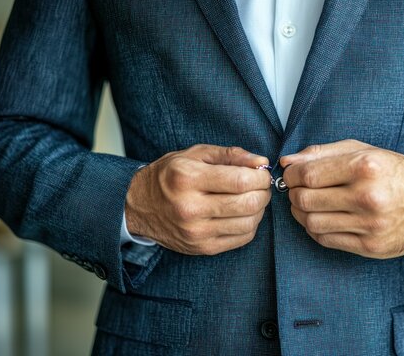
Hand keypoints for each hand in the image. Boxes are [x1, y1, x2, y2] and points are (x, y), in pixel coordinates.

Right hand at [125, 145, 271, 254]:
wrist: (139, 207)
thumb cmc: (170, 176)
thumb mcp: (196, 154)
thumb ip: (231, 155)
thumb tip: (261, 162)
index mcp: (188, 179)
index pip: (241, 181)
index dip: (260, 177)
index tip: (261, 173)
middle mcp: (190, 208)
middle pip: (248, 204)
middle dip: (263, 192)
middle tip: (260, 185)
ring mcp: (196, 232)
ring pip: (249, 223)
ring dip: (259, 209)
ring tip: (252, 198)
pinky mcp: (202, 248)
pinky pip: (242, 239)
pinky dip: (250, 225)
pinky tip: (242, 214)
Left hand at [280, 139, 403, 258]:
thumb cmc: (396, 172)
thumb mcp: (364, 151)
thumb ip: (322, 153)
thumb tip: (287, 161)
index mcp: (366, 166)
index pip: (309, 175)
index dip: (292, 175)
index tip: (292, 174)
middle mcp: (368, 196)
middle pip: (306, 200)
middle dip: (294, 193)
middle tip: (298, 189)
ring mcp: (370, 225)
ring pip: (312, 222)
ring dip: (300, 213)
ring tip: (308, 204)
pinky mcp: (371, 247)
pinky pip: (326, 240)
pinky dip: (315, 229)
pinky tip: (321, 218)